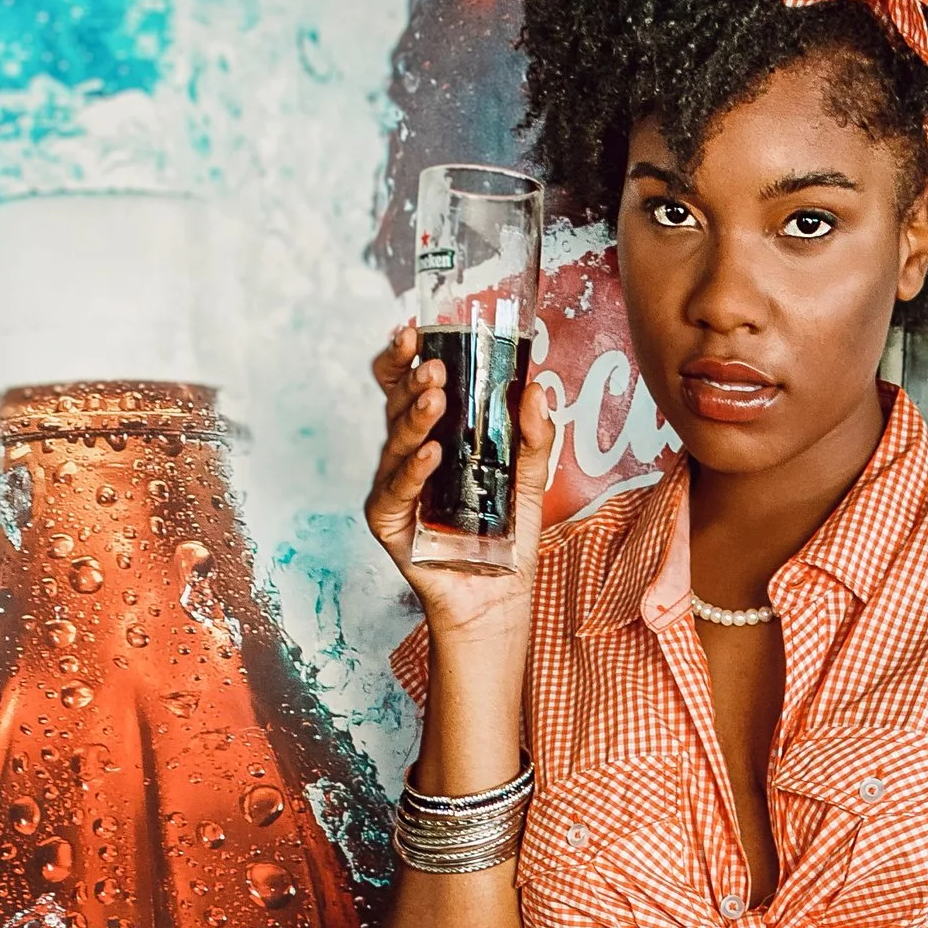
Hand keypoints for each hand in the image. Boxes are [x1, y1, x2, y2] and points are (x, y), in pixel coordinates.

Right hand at [364, 324, 557, 640]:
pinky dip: (412, 472)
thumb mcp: (528, 480)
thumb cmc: (504, 538)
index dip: (405, 358)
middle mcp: (408, 457)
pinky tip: (430, 454)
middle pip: (397, 406)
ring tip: (435, 398)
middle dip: (411, 380)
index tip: (414, 329)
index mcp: (433, 437)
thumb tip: (537, 389)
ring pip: (394, 443)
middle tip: (433, 364)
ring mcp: (395, 490)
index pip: (409, 387)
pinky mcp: (390, 524)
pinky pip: (396, 492)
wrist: (497, 598)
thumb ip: (533, 437)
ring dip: (413, 418)